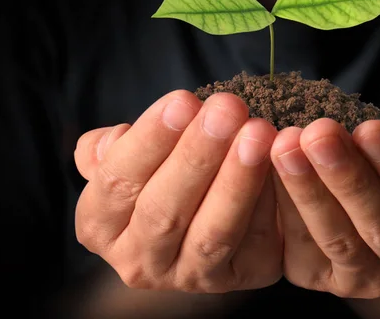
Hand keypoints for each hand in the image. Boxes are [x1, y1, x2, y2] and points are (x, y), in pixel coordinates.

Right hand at [74, 91, 281, 292]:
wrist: (206, 202)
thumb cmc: (165, 167)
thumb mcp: (133, 154)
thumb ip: (117, 147)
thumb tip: (113, 140)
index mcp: (101, 224)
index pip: (118, 182)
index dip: (150, 140)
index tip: (183, 101)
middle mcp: (138, 261)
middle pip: (163, 210)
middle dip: (198, 155)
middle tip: (226, 110)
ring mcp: (189, 276)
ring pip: (212, 233)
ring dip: (237, 180)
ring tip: (257, 133)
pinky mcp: (239, 278)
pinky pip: (256, 243)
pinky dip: (269, 200)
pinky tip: (279, 162)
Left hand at [270, 118, 379, 297]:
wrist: (368, 172)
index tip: (370, 129)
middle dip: (347, 177)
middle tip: (318, 134)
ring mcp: (369, 279)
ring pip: (339, 239)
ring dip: (308, 191)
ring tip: (286, 148)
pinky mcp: (323, 279)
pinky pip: (301, 249)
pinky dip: (284, 209)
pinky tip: (268, 171)